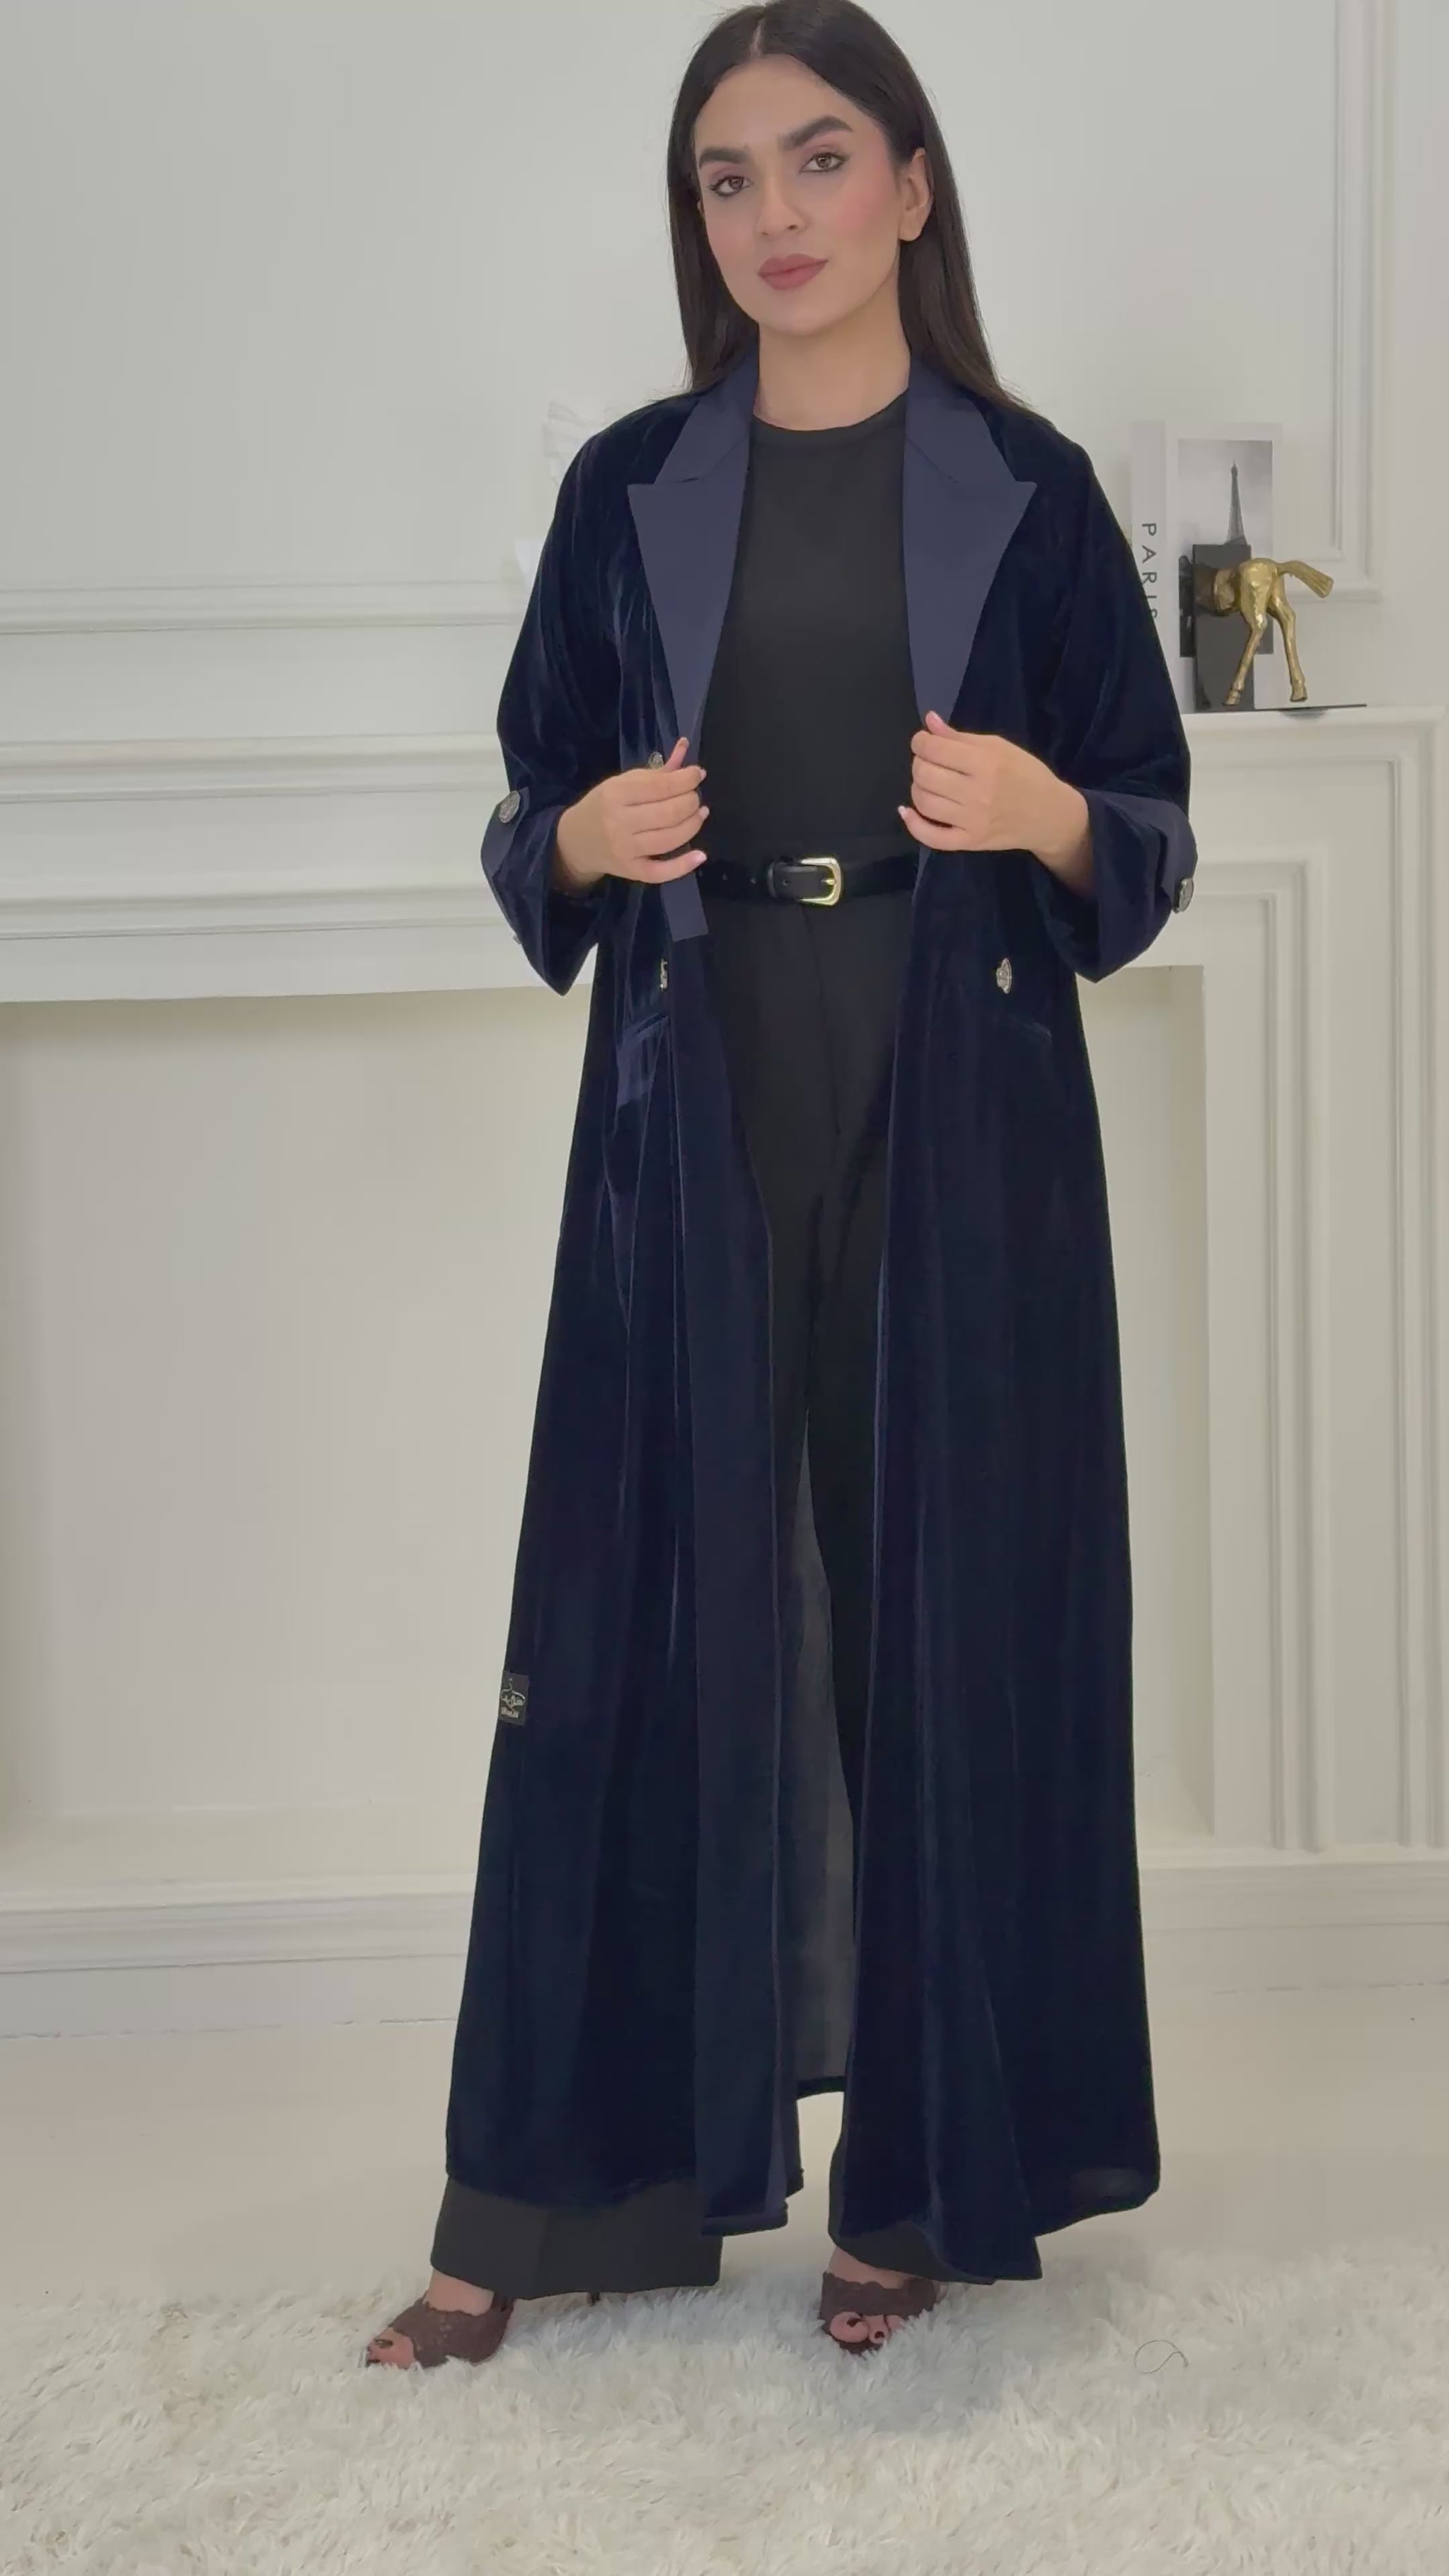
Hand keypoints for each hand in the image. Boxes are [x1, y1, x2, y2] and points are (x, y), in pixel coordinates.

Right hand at [552, 739, 708, 891]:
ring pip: (670, 839)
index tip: (697, 775)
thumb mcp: (622, 783)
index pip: (661, 786)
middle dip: (691, 801)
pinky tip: (700, 855)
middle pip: (669, 813)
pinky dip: (683, 866)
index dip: (686, 780)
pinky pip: (661, 873)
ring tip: (700, 813)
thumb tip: (685, 748)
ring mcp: (625, 850)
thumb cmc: (602, 806)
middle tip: (695, 797)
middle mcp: (619, 822)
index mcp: (616, 794)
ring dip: (693, 825)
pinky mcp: (631, 871)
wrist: (575, 841)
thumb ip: (656, 772)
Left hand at [899, 711, 1092, 890]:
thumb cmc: (1026, 774)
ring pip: (923, 802)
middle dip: (919, 762)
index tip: (924, 742)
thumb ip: (961, 737)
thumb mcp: (999, 747)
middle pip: (924, 774)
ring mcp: (972, 820)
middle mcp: (976, 793)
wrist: (1050, 814)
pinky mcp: (970, 842)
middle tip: (930, 762)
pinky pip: (931, 837)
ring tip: (929, 782)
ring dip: (917, 787)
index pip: (935, 749)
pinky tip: (909, 811)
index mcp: (986, 763)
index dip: (921, 742)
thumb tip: (929, 721)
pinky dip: (913, 824)